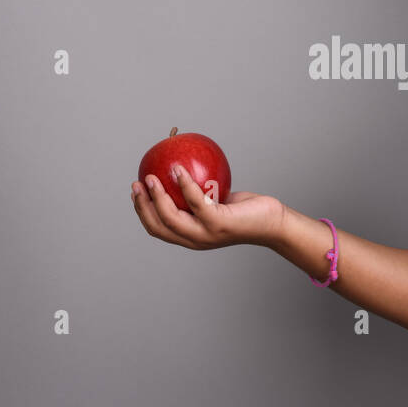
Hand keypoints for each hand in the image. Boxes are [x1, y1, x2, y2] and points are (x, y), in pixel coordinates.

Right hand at [131, 164, 284, 249]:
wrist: (272, 222)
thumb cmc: (245, 210)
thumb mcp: (217, 201)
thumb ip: (199, 192)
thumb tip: (179, 166)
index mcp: (190, 237)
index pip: (158, 229)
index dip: (141, 212)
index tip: (135, 191)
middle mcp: (195, 240)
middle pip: (158, 226)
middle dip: (142, 205)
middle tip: (138, 182)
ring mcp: (206, 234)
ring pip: (171, 217)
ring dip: (157, 196)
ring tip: (152, 176)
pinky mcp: (219, 224)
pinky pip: (195, 201)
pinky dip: (184, 184)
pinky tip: (178, 169)